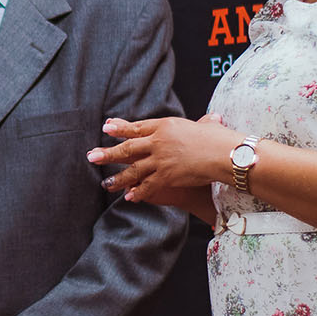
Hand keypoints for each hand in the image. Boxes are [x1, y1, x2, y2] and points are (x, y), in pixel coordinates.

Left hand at [89, 114, 242, 202]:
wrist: (224, 153)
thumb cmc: (220, 138)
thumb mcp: (208, 125)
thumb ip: (204, 123)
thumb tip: (212, 118)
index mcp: (165, 125)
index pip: (138, 127)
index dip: (121, 128)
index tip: (107, 127)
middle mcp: (158, 141)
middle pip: (128, 148)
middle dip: (108, 153)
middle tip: (92, 157)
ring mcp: (160, 160)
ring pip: (134, 170)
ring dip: (118, 178)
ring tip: (105, 183)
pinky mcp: (167, 176)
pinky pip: (148, 186)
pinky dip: (138, 192)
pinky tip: (129, 197)